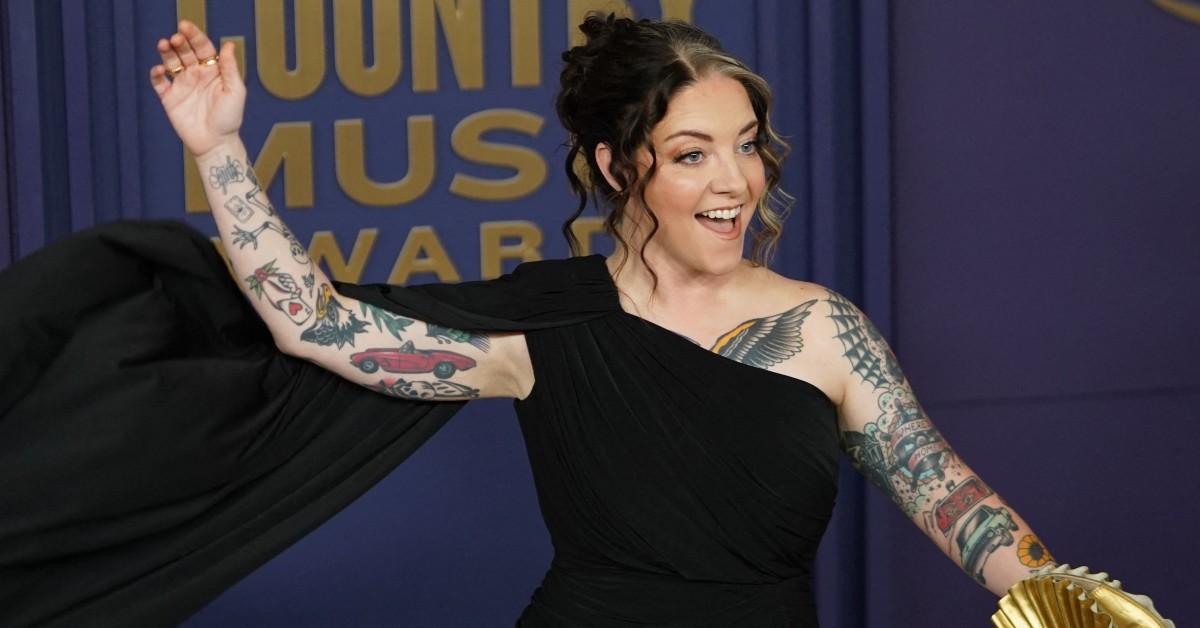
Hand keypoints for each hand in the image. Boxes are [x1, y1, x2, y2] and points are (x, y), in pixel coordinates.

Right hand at [149, 21, 244, 157]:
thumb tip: (228, 44)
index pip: (202, 48)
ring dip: (166, 52)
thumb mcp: (235, 91)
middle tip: (176, 38)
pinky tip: (160, 70)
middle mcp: (196, 75)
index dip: (194, 36)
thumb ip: (230, 68)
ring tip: (164, 44)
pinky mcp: (169, 98)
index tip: (185, 27)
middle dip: (179, 42)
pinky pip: (159, 82)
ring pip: (171, 62)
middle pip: (185, 52)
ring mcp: (182, 85)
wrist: (215, 143)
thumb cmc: (230, 118)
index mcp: (213, 71)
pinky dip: (157, 74)